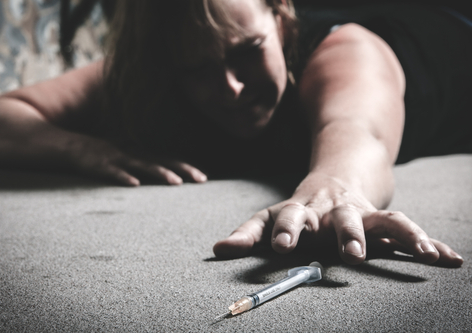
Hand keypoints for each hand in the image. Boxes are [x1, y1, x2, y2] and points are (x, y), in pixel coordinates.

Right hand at [67, 136, 206, 185]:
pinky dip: (124, 177)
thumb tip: (162, 176)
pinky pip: (114, 172)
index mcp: (140, 153)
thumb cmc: (103, 154)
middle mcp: (133, 154)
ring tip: (175, 182)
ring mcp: (118, 158)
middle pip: (162, 162)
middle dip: (182, 170)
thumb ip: (142, 164)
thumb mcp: (126, 156)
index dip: (185, 168)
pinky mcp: (101, 165)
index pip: (168, 160)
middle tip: (201, 180)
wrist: (71, 146)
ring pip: (142, 166)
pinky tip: (134, 185)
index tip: (203, 178)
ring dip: (160, 174)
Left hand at [213, 173, 463, 266]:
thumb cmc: (299, 208)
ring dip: (400, 234)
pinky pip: (406, 228)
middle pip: (341, 219)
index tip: (279, 246)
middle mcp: (333, 211)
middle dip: (348, 234)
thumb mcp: (270, 216)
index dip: (285, 229)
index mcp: (302, 211)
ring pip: (381, 220)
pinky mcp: (383, 218)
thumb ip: (248, 233)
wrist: (337, 176)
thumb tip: (216, 250)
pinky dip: (428, 241)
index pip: (290, 217)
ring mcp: (361, 213)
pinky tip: (449, 258)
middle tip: (351, 253)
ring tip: (419, 251)